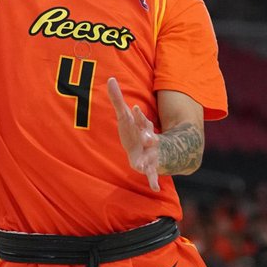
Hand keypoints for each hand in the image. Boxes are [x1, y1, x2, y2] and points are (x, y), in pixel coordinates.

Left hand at [107, 77, 160, 191]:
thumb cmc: (134, 131)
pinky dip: (154, 181)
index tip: (135, 109)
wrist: (152, 150)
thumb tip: (110, 78)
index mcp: (142, 126)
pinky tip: (155, 188)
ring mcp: (151, 154)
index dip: (138, 115)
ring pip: (152, 156)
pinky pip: (153, 175)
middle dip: (148, 136)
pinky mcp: (149, 167)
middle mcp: (150, 139)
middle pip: (150, 136)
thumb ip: (117, 99)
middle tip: (147, 136)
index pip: (140, 119)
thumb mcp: (125, 116)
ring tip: (145, 165)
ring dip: (150, 160)